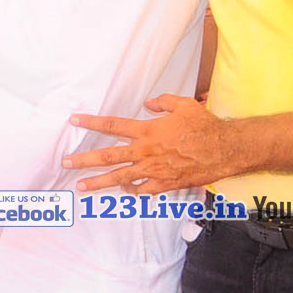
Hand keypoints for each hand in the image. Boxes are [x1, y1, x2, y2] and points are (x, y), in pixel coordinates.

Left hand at [63, 94, 242, 194]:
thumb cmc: (206, 126)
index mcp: (148, 131)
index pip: (113, 126)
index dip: (92, 122)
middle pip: (109, 156)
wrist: (226, 149)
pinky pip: (143, 190)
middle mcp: (147, 152)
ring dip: (99, 182)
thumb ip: (163, 102)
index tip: (74, 121)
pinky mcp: (166, 184)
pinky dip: (132, 190)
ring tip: (81, 187)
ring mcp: (154, 170)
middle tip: (66, 163)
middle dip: (85, 160)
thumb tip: (148, 103)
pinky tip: (123, 190)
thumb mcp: (184, 105)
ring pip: (120, 178)